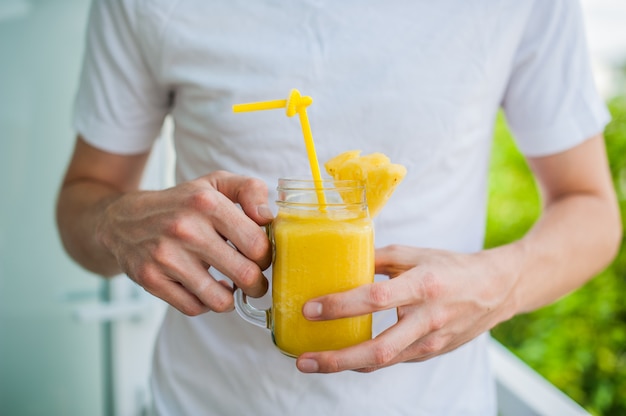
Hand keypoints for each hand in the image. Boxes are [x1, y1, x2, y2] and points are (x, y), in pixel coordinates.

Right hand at [97, 170, 272, 314]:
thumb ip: (250, 191)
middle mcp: (185, 229)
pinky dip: (206, 303)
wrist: (123, 220)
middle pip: (245, 275)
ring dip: (232, 298)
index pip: (257, 244)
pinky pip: (194, 308)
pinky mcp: (151, 279)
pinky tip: (206, 288)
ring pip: (220, 299)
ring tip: (231, 287)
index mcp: (207, 203)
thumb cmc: (182, 204)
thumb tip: (268, 218)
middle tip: (255, 282)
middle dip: (257, 284)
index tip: (261, 258)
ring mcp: (165, 256)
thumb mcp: (216, 184)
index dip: (266, 256)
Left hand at [296, 245, 515, 372]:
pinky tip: (344, 355)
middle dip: (337, 359)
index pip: (377, 298)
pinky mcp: (431, 353)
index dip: (341, 305)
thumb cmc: (452, 267)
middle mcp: (428, 318)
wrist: (496, 290)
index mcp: (423, 285)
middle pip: (379, 348)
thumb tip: (343, 259)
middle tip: (304, 360)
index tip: (310, 309)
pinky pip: (393, 360)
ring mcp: (431, 341)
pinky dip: (366, 359)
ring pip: (384, 361)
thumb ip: (379, 258)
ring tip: (313, 362)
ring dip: (345, 364)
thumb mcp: (416, 254)